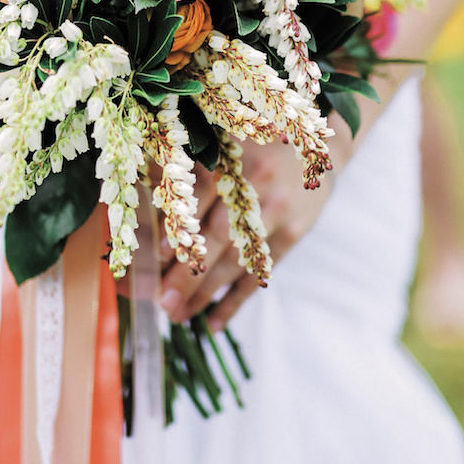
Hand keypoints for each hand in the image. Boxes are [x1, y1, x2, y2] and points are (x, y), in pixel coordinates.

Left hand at [159, 138, 333, 330]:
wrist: (318, 145)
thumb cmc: (253, 145)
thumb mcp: (222, 142)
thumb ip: (185, 166)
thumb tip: (145, 198)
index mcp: (231, 154)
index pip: (199, 197)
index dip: (179, 228)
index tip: (154, 259)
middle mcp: (255, 182)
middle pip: (219, 235)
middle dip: (189, 272)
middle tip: (162, 301)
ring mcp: (277, 209)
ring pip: (238, 259)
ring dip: (207, 292)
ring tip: (178, 315)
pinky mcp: (294, 231)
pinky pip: (261, 271)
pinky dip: (236, 299)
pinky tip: (214, 321)